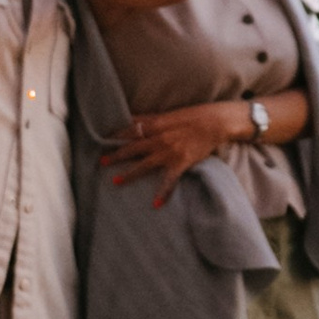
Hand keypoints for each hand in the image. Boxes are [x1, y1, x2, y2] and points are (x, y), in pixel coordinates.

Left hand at [104, 101, 249, 203]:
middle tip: (102, 162)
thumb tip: (129, 119)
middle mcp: (159, 139)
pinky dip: (163, 193)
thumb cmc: (194, 116)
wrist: (216, 123)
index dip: (116, 135)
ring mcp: (169, 152)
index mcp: (156, 124)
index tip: (103, 140)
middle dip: (116, 155)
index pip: (130, 130)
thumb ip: (149, 118)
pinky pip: (169, 180)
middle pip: (132, 148)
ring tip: (116, 181)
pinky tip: (155, 204)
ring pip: (144, 165)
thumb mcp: (169, 114)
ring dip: (129, 174)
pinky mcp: (181, 163)